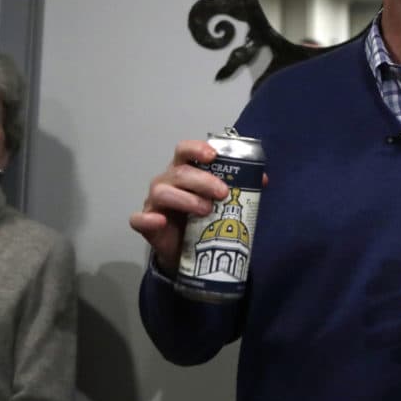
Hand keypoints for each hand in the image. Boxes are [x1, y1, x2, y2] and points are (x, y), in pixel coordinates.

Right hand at [129, 140, 229, 274]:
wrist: (186, 250)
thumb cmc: (201, 217)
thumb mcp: (220, 201)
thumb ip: (238, 188)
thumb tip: (262, 179)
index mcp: (184, 171)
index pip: (185, 151)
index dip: (197, 149)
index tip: (213, 156)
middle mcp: (167, 181)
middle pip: (179, 172)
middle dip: (203, 180)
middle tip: (222, 193)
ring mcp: (154, 202)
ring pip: (162, 192)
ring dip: (186, 199)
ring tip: (206, 211)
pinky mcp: (147, 224)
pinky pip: (139, 219)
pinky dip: (147, 219)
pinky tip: (160, 222)